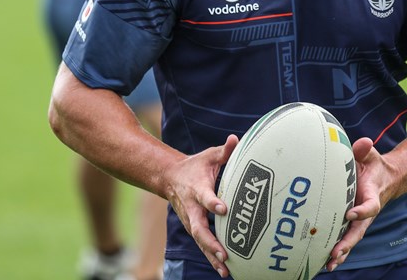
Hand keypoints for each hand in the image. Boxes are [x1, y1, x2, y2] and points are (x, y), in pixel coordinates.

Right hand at [165, 135, 238, 277]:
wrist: (170, 178)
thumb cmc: (196, 166)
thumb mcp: (209, 156)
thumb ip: (224, 151)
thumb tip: (235, 139)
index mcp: (198, 189)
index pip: (205, 197)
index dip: (213, 202)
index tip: (223, 208)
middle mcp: (192, 208)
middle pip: (199, 227)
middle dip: (210, 240)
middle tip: (223, 252)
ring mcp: (191, 220)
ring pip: (200, 240)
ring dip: (211, 254)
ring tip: (225, 268)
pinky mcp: (194, 228)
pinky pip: (202, 245)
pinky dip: (211, 257)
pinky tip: (223, 270)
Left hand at [326, 137, 394, 271]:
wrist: (385, 179)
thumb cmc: (373, 166)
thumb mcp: (371, 155)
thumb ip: (365, 150)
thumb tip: (364, 142)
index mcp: (372, 195)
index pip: (370, 206)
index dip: (362, 211)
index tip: (351, 213)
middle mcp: (366, 212)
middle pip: (359, 231)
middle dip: (347, 242)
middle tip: (335, 252)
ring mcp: (359, 220)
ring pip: (351, 239)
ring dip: (341, 252)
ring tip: (329, 264)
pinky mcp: (351, 223)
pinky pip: (344, 239)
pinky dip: (337, 251)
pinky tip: (324, 263)